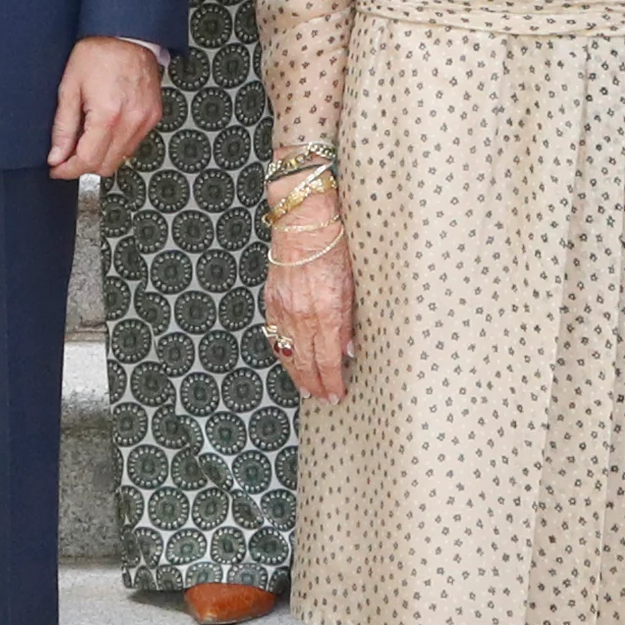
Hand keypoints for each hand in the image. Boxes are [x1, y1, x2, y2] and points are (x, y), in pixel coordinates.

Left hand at [46, 36, 164, 178]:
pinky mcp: (154, 116)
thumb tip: (57, 156)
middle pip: (106, 166)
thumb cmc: (98, 52)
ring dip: (101, 156)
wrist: (127, 33)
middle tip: (67, 154)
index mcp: (108, 115)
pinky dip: (117, 144)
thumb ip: (63, 127)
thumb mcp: (70, 87)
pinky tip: (105, 128)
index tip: (56, 169)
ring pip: (121, 158)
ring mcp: (146, 120)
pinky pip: (133, 144)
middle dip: (83, 165)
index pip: (88, 161)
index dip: (68, 170)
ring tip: (86, 137)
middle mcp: (131, 122)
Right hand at [265, 204, 352, 401]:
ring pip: (288, 353)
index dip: (332, 382)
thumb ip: (349, 321)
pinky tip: (288, 360)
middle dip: (315, 385)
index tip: (337, 395)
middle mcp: (302, 317)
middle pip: (306, 363)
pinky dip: (281, 352)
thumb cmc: (333, 248)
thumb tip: (349, 349)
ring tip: (305, 388)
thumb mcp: (351, 286)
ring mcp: (283, 310)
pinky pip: (275, 335)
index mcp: (326, 314)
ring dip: (296, 374)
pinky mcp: (272, 301)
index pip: (328, 361)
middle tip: (322, 399)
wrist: (303, 224)